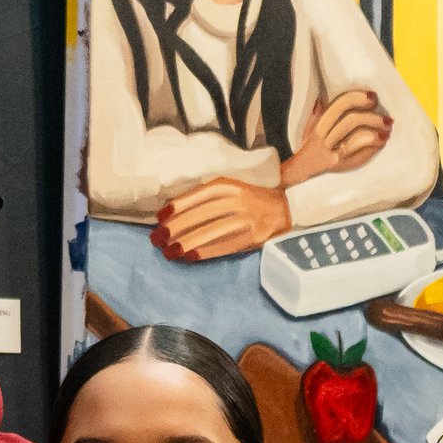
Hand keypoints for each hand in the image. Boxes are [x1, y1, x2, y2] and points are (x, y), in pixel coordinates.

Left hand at [152, 179, 293, 260]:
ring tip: (169, 252)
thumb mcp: (229, 190)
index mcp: (227, 185)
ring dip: (186, 243)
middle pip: (200, 215)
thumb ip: (205, 198)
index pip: (196, 196)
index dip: (176, 207)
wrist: (285, 208)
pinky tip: (189, 256)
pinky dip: (204, 252)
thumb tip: (171, 215)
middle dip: (174, 229)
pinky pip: (224, 245)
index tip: (159, 218)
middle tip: (157, 239)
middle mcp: (236, 200)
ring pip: (210, 231)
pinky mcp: (252, 236)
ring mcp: (246, 218)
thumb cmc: (248, 201)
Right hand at [286, 88, 391, 182]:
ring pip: (356, 139)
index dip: (358, 98)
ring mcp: (332, 154)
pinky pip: (360, 156)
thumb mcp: (309, 128)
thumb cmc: (309, 147)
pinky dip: (373, 148)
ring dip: (375, 133)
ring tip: (387, 131)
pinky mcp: (340, 167)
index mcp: (319, 125)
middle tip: (387, 119)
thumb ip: (317, 113)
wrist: (300, 172)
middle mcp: (324, 139)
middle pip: (351, 121)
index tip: (373, 97)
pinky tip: (381, 142)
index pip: (339, 106)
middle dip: (372, 118)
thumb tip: (322, 97)